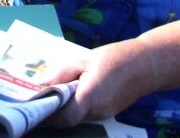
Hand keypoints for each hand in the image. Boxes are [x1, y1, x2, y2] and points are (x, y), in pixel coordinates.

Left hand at [39, 40, 155, 127]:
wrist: (147, 65)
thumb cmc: (115, 58)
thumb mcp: (83, 60)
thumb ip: (61, 74)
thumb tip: (40, 85)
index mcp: (89, 97)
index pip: (63, 118)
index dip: (46, 115)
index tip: (32, 106)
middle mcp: (96, 111)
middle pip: (67, 120)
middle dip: (51, 111)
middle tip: (36, 98)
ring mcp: (103, 114)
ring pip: (76, 117)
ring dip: (63, 108)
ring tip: (51, 93)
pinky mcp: (107, 112)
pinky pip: (86, 113)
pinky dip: (75, 106)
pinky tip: (70, 92)